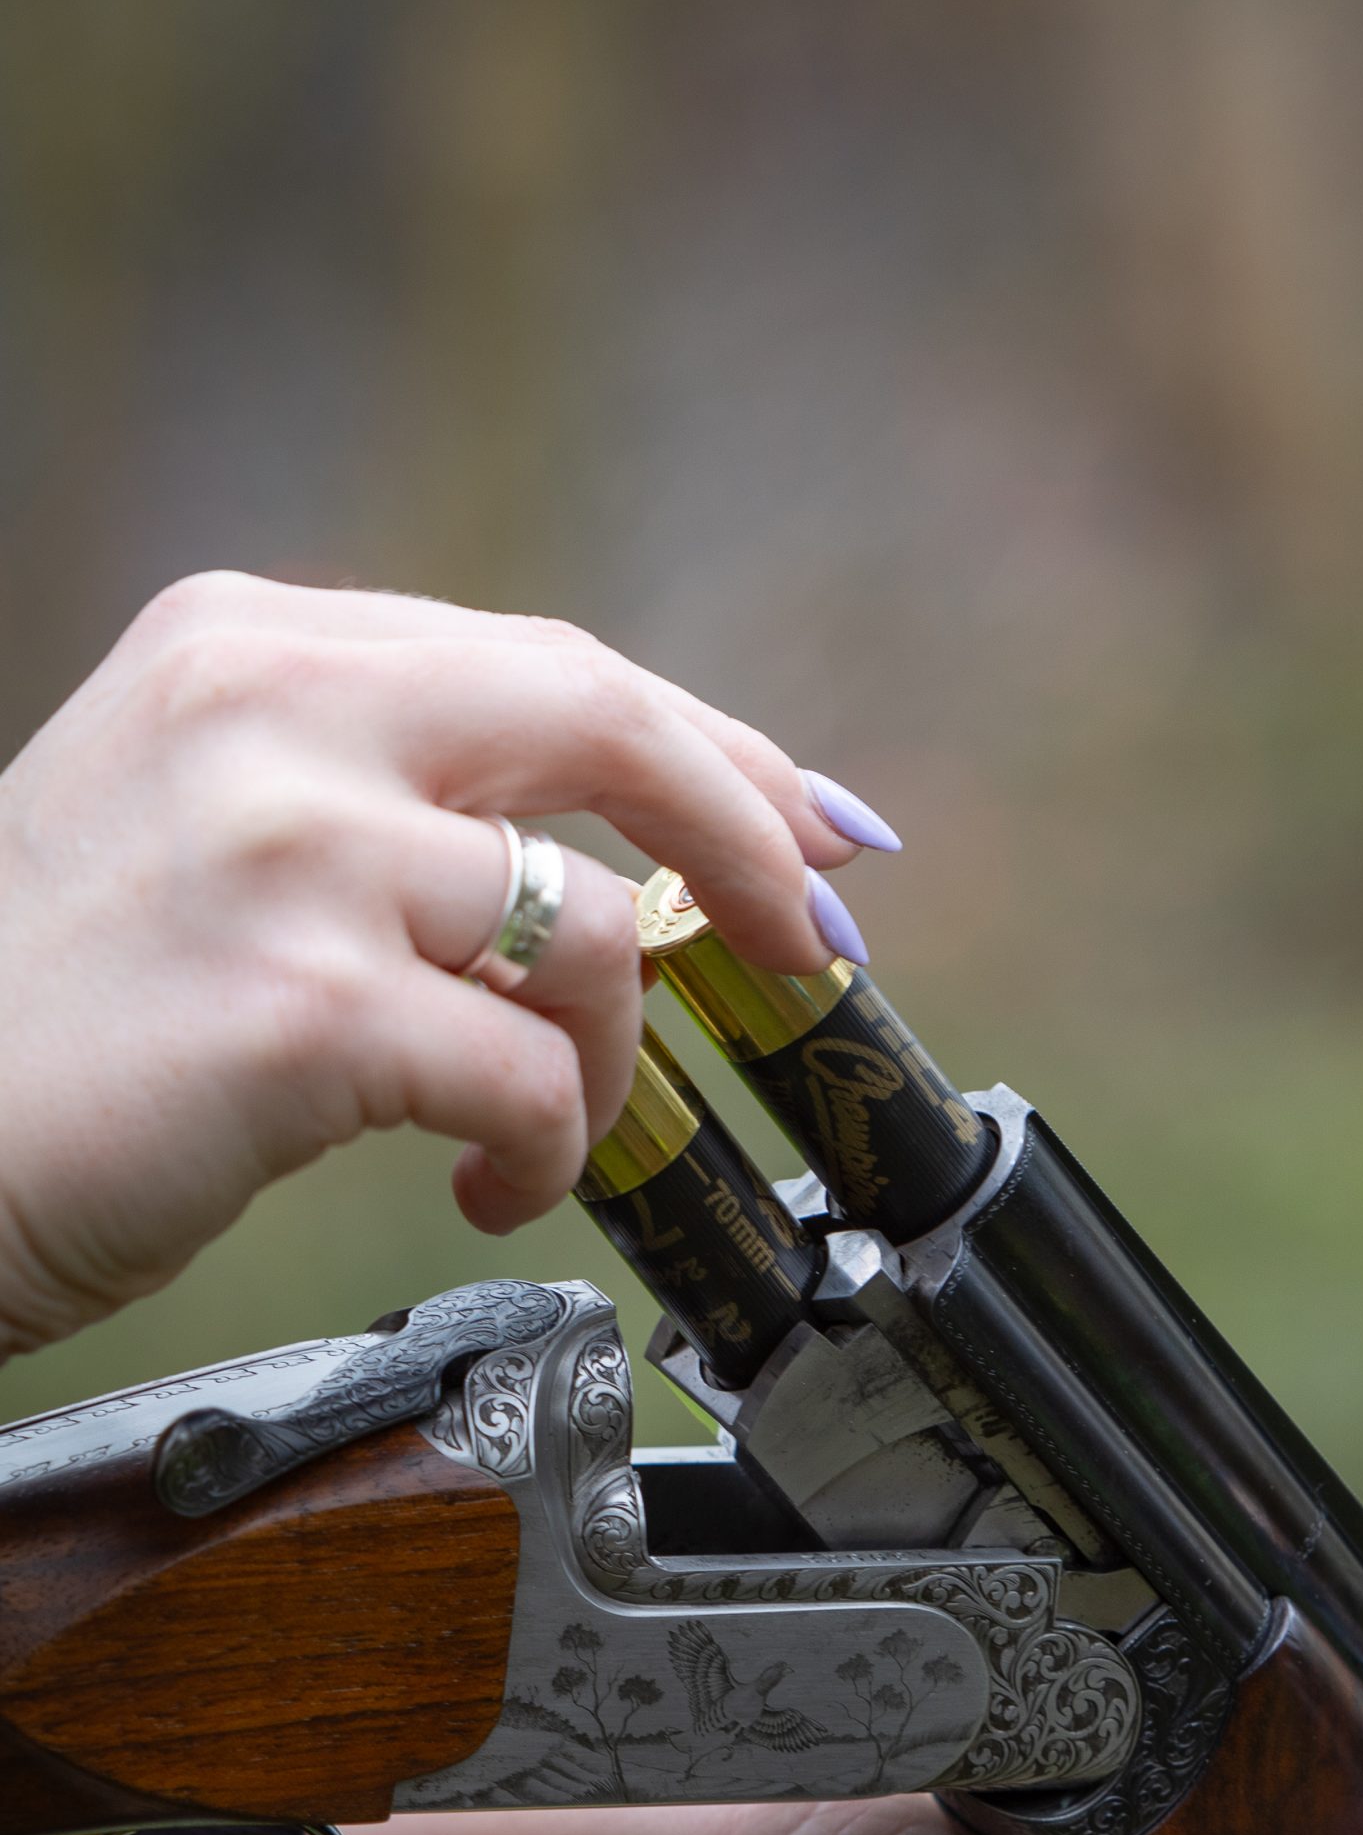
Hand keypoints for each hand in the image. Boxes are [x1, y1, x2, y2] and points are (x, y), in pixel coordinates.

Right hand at [0, 572, 877, 1355]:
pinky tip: (489, 1187)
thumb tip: (590, 858)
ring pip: (588, 929)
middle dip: (746, 832)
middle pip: (602, 721)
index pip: (541, 666)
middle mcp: (273, 713)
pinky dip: (548, 1147)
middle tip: (813, 939)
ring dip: (613, 1055)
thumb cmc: (53, 1016)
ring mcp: (291, 852)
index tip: (800, 817)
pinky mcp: (304, 1008)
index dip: (703, 746)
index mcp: (248, 646)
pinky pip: (530, 1075)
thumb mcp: (191, 819)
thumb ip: (367, 791)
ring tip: (547, 1129)